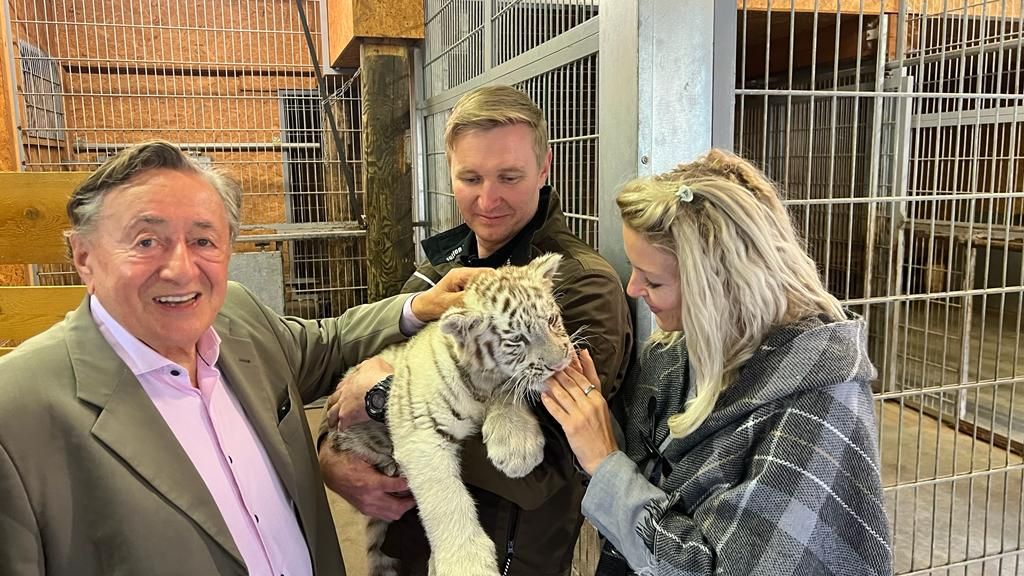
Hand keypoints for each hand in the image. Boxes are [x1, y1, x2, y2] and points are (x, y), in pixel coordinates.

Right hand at [318, 446, 414, 520]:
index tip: (415, 480)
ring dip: (403, 508)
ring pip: (392, 515)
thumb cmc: (348, 462)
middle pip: (398, 507)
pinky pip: (384, 515)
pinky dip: (393, 511)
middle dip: (410, 501)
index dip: (409, 484)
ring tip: (409, 499)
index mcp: (371, 484)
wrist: (331, 472)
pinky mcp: (365, 510)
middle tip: (417, 493)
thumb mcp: (367, 457)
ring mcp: (367, 507)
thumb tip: (400, 464)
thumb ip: (384, 462)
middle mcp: (370, 498)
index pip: (397, 487)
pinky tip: (397, 502)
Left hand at [326, 356, 392, 430]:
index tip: (340, 394)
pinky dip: (341, 428)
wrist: (381, 390)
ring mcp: (344, 405)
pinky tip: (341, 431)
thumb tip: (365, 365)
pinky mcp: (347, 417)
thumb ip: (367, 365)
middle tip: (331, 409)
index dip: (340, 391)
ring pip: (332, 413)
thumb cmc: (380, 377)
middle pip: (333, 399)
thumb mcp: (375, 363)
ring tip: (331, 423)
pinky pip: (341, 425)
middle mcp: (344, 393)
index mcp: (351, 380)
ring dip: (331, 418)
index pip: (341, 386)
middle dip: (332, 404)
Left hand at [410, 267, 491, 321]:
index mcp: (460, 274)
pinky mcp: (468, 289)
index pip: (485, 273)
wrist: (422, 308)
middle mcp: (465, 275)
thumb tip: (483, 300)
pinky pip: (482, 292)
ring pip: (487, 285)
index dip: (496, 283)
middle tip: (499, 303)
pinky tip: (487, 307)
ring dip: (490, 295)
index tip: (502, 295)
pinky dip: (485, 299)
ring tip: (494, 306)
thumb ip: (466, 300)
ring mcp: (467, 282)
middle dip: (495, 290)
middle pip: (488, 278)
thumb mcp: (448, 303)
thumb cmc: (431, 305)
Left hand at [541, 349, 617, 474]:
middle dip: (559, 371)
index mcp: (598, 399)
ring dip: (552, 383)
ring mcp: (581, 414)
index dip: (573, 365)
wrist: (604, 457)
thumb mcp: (601, 409)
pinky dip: (549, 402)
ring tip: (542, 376)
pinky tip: (543, 396)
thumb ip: (592, 392)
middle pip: (572, 383)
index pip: (585, 377)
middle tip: (548, 362)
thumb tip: (584, 375)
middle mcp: (590, 404)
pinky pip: (558, 410)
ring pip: (563, 394)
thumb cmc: (601, 433)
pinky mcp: (571, 425)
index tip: (565, 355)